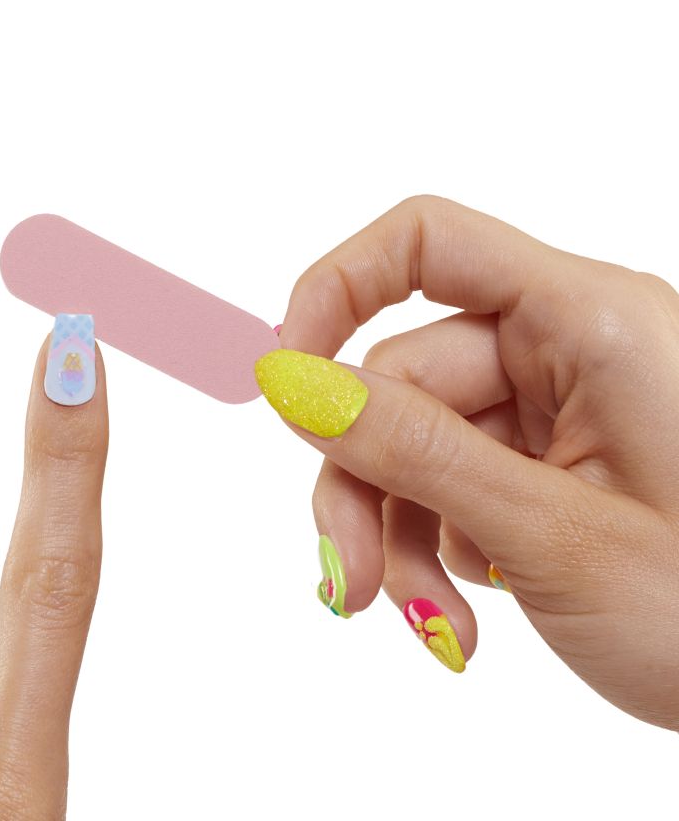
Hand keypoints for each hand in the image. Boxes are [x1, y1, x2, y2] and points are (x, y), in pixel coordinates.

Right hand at [255, 195, 678, 729]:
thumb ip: (413, 451)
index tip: (281, 376)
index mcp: (589, 321)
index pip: (429, 243)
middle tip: (352, 585)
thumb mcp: (552, 534)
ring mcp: (559, 408)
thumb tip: (293, 384)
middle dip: (366, 487)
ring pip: (418, 443)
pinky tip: (473, 611)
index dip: (336, 288)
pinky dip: (438, 547)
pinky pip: (452, 482)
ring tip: (433, 628)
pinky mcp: (550, 462)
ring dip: (400, 535)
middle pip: (404, 379)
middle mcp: (568, 348)